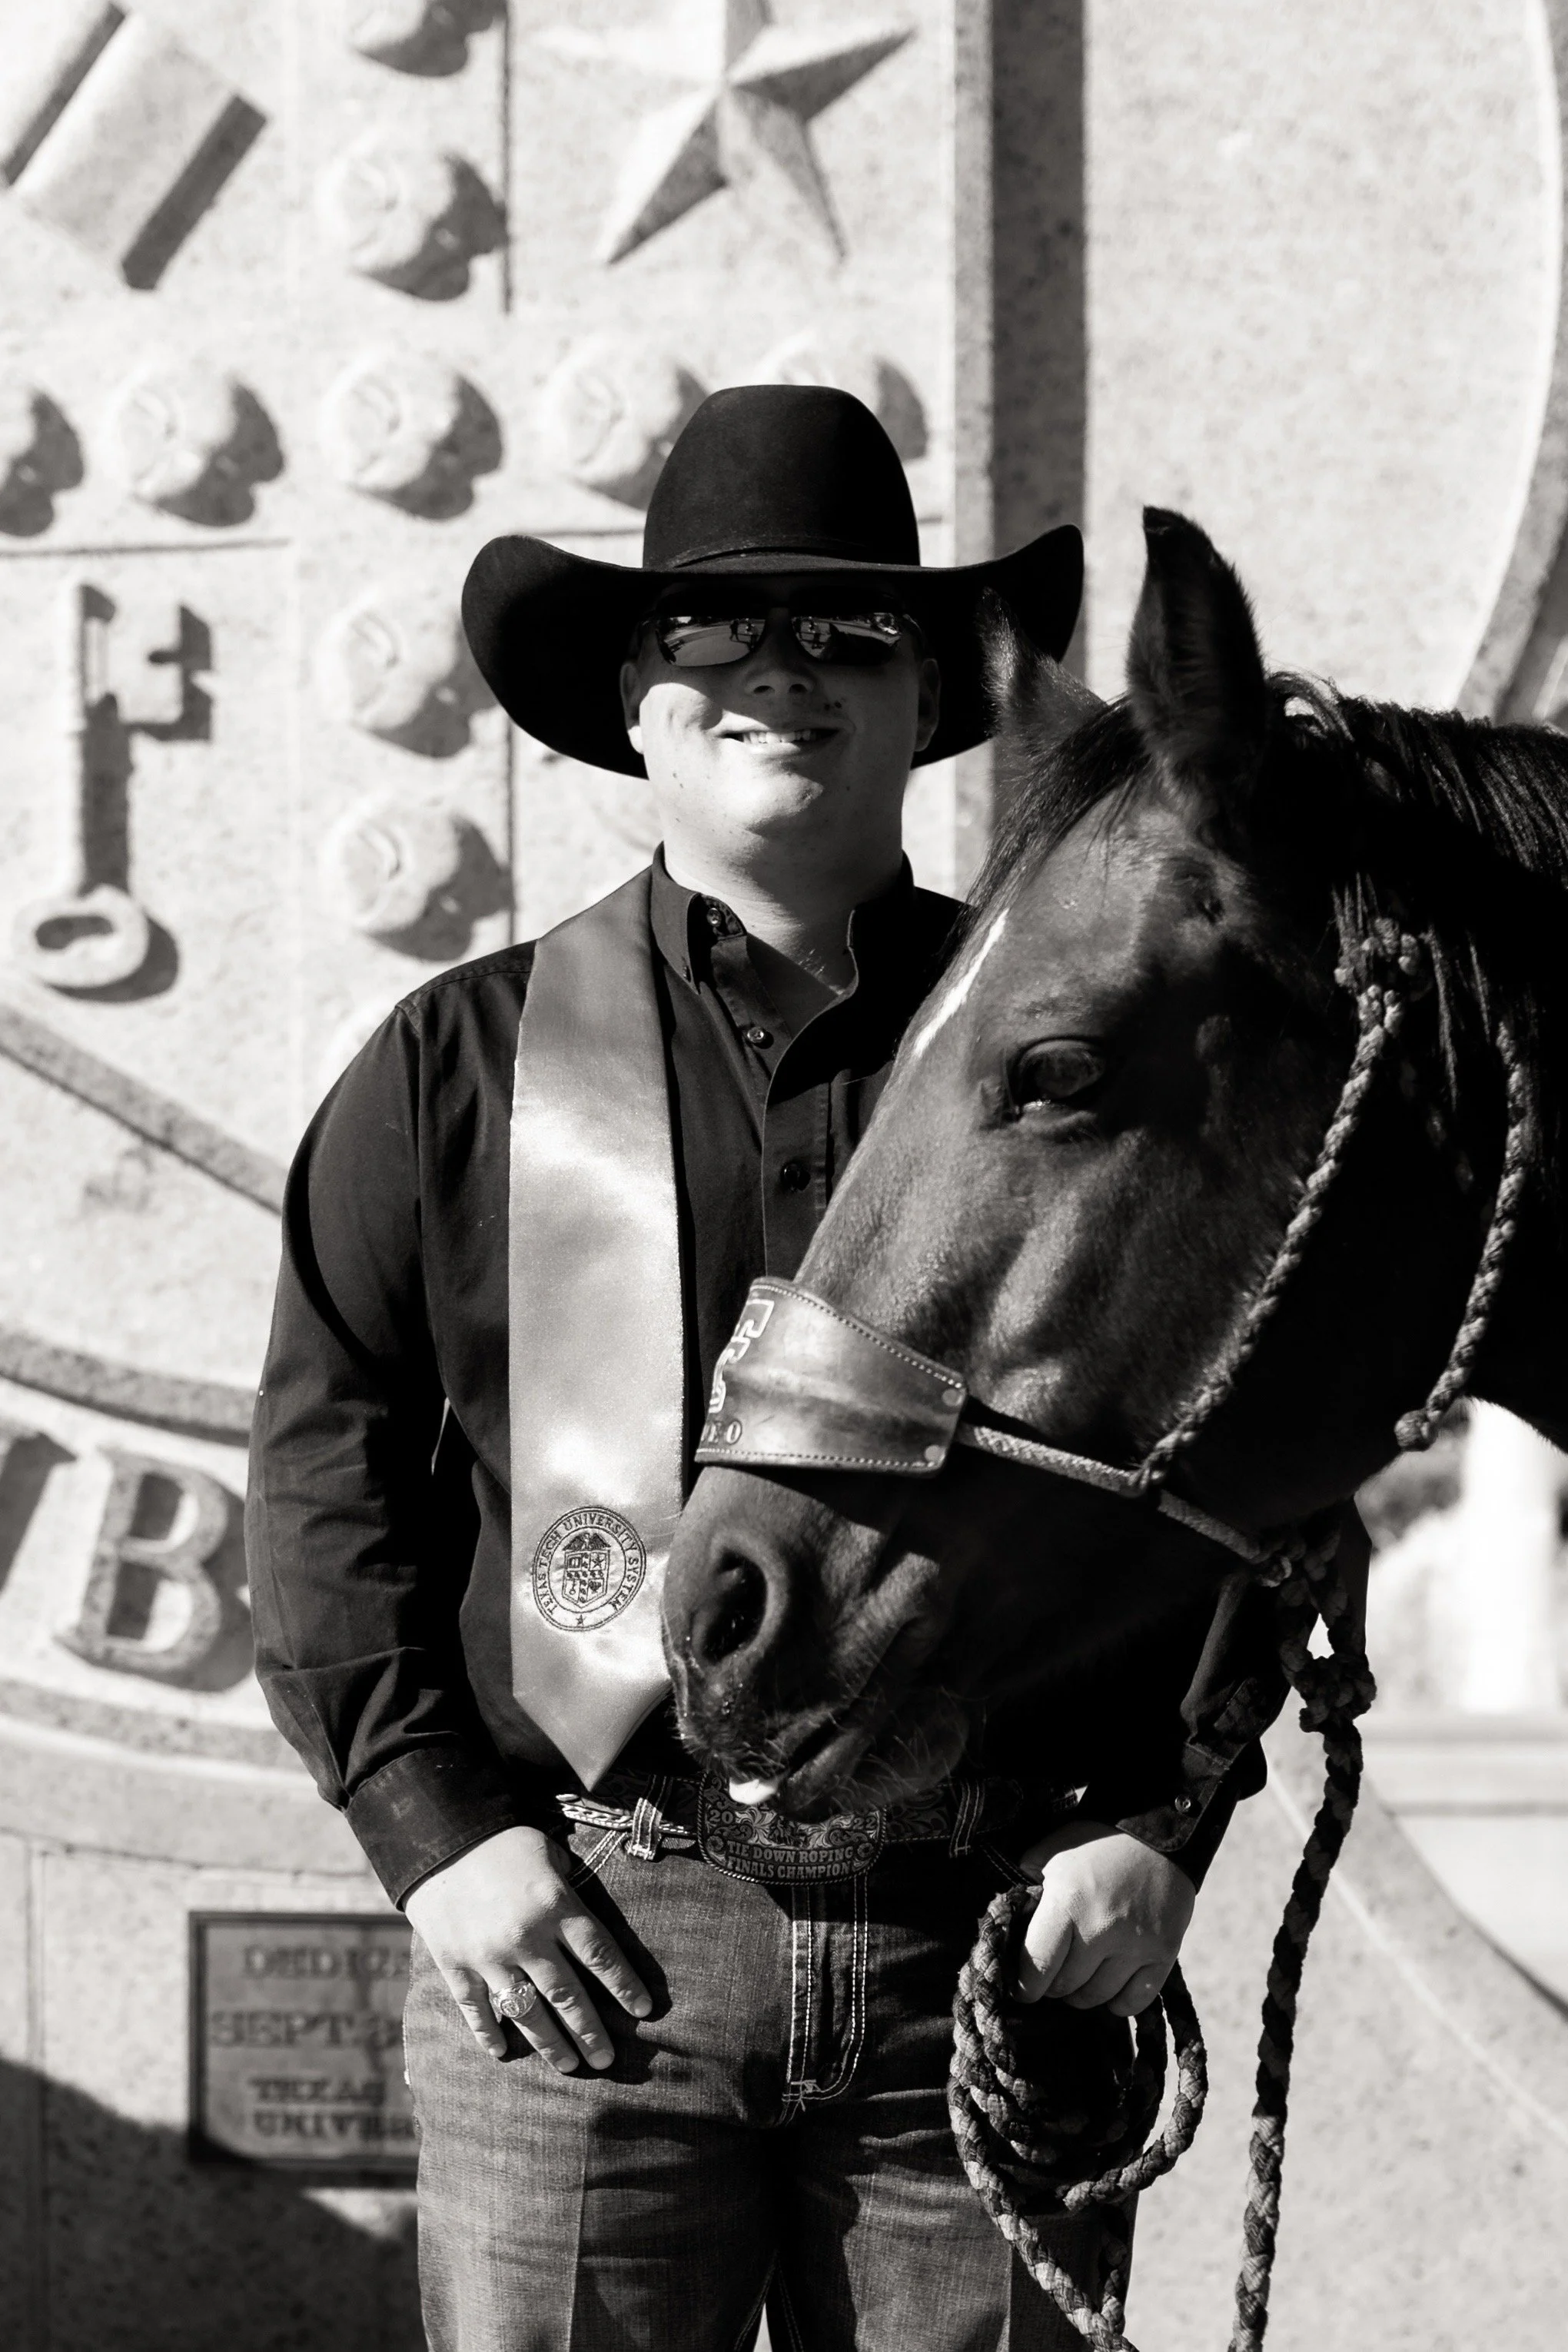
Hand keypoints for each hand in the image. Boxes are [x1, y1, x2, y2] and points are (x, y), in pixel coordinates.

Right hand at [404, 1825, 651, 2069]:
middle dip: (591, 2032)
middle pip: (568, 1995)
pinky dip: (489, 2034)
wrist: (439, 1838)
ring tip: (570, 2067)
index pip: (600, 1955)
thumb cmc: (503, 1842)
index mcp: (555, 1905)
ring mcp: (489, 1956)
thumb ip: (569, 1891)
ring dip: (550, 2044)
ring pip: (527, 2012)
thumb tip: (584, 1921)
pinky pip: (476, 2010)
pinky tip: (503, 2054)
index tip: (643, 2011)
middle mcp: (526, 1937)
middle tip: (607, 2061)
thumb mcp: (548, 1854)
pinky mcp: (456, 1965)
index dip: (624, 1986)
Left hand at [1013, 1817, 1194, 2017]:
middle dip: (1053, 1986)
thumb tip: (1012, 1925)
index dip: (1024, 1985)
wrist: (1156, 1833)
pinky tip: (1109, 1988)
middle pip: (1066, 1986)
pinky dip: (1118, 2002)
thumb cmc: (1095, 1843)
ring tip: (1078, 1979)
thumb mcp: (1051, 1853)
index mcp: (1068, 1902)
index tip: (1021, 1987)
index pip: (1037, 1966)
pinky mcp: (1164, 1952)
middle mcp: (1102, 1928)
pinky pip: (1135, 2000)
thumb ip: (1028, 1889)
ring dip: (1082, 1994)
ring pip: (1098, 1997)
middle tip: (1052, 1975)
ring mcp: (1136, 1943)